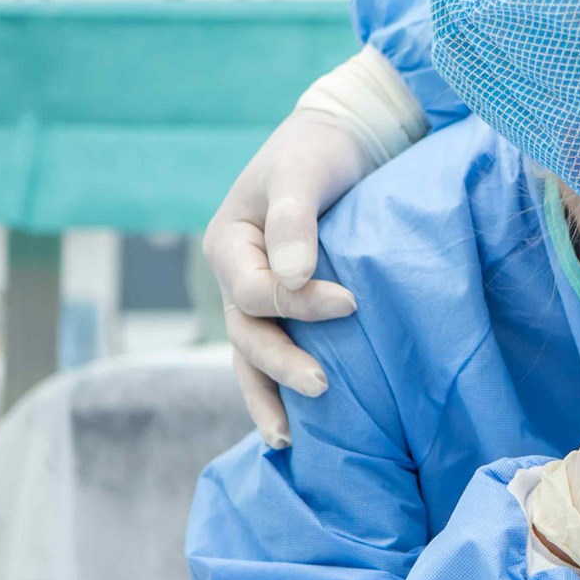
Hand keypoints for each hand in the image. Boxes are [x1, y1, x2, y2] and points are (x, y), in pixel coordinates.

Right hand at [202, 112, 373, 446]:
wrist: (342, 139)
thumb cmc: (319, 151)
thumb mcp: (302, 174)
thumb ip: (293, 222)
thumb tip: (294, 279)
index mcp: (228, 243)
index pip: (253, 292)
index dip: (298, 304)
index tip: (352, 302)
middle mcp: (234, 275)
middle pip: (247, 333)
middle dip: (280, 365)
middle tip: (323, 385)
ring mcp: (255, 296)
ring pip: (252, 354)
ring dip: (269, 395)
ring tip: (287, 441)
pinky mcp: (286, 306)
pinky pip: (274, 351)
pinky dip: (280, 386)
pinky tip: (298, 427)